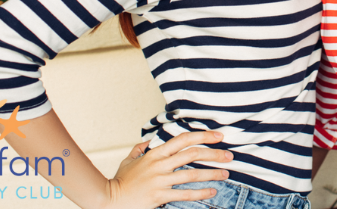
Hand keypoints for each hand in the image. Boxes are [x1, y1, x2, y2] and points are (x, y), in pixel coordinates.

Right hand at [103, 131, 232, 208]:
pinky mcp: (158, 196)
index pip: (183, 139)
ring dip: (211, 173)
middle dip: (214, 154)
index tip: (218, 136)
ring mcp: (159, 180)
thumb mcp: (128, 160)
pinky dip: (200, 192)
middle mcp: (159, 164)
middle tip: (229, 155)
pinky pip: (184, 194)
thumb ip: (139, 149)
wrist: (107, 200)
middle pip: (192, 154)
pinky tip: (212, 191)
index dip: (203, 136)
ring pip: (191, 174)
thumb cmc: (119, 181)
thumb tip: (148, 142)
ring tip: (226, 173)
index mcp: (154, 153)